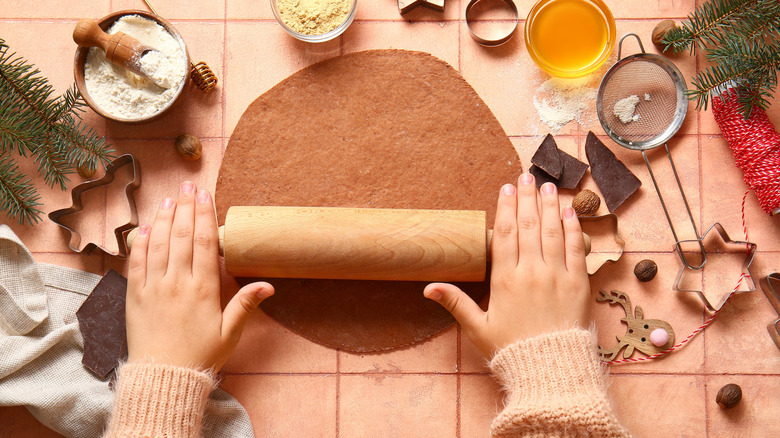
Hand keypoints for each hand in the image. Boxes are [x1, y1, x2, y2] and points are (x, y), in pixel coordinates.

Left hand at [126, 181, 273, 370]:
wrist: (163, 377)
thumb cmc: (200, 355)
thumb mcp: (230, 333)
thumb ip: (245, 305)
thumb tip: (268, 285)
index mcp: (203, 289)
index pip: (204, 243)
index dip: (205, 216)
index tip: (206, 196)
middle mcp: (177, 283)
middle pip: (181, 236)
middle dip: (186, 208)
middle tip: (188, 187)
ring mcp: (153, 287)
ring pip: (158, 243)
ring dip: (163, 218)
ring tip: (169, 198)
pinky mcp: (134, 295)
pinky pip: (136, 262)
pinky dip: (140, 242)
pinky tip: (144, 227)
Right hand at [424, 173, 590, 356]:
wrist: (551, 371)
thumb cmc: (511, 351)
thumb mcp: (478, 328)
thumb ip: (455, 303)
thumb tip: (427, 288)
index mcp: (505, 280)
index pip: (505, 234)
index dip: (506, 208)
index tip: (505, 189)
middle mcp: (531, 272)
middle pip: (528, 226)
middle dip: (527, 198)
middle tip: (526, 176)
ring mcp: (557, 276)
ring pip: (552, 232)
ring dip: (549, 205)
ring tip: (547, 185)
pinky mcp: (578, 284)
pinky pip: (575, 249)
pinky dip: (572, 228)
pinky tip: (568, 211)